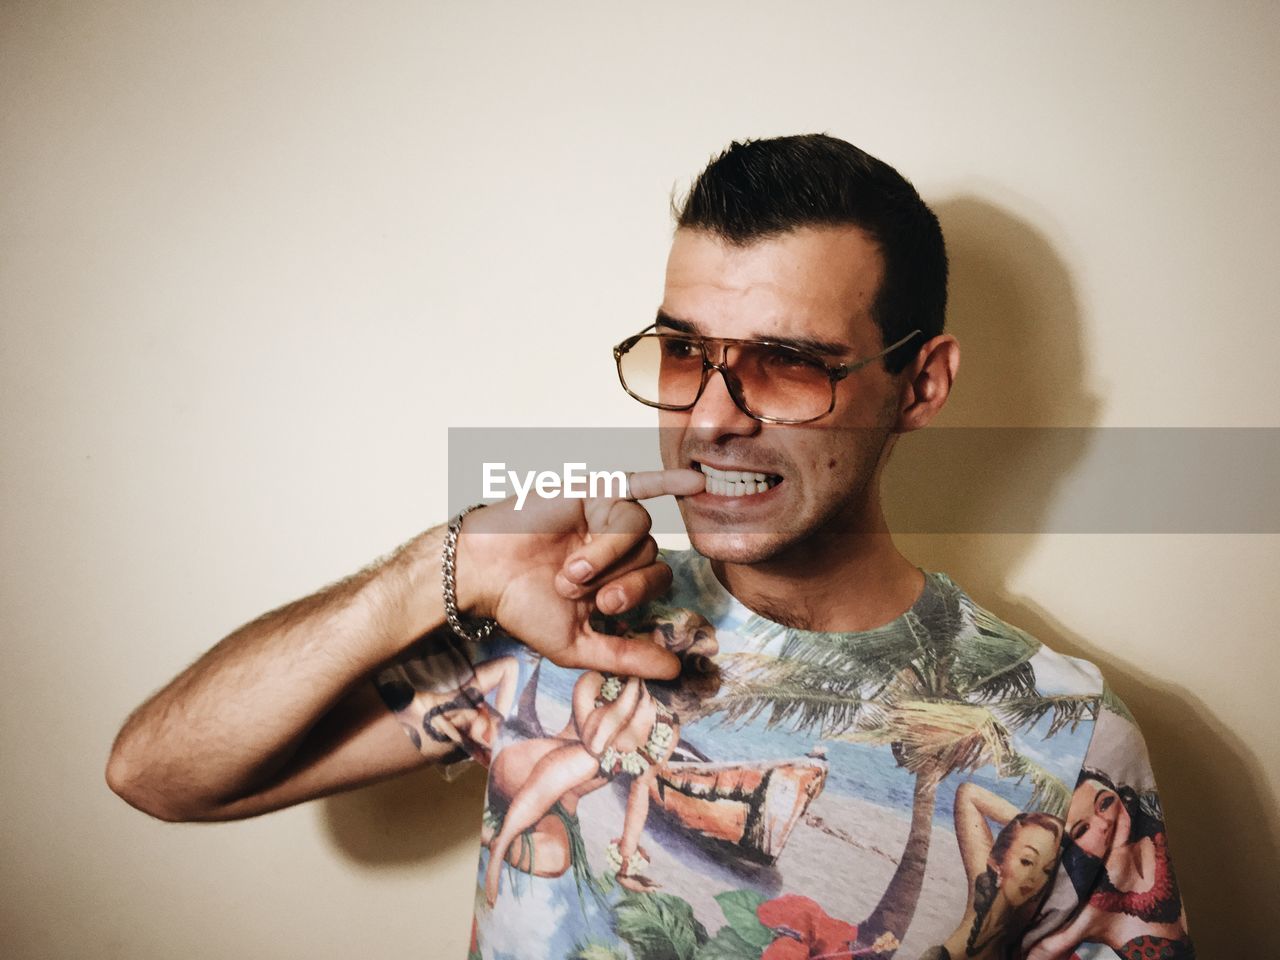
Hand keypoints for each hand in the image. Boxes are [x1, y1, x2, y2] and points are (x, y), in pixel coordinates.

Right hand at [455, 468, 703, 678]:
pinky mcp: (592, 491)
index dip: (635, 593)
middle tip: (576, 587)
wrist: (481, 572)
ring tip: (570, 567)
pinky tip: (696, 481)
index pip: (658, 579)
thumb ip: (624, 656)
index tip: (600, 606)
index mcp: (619, 576)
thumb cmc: (522, 606)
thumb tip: (674, 672)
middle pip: (650, 554)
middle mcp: (618, 545)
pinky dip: (669, 479)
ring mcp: (606, 515)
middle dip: (618, 576)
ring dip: (606, 553)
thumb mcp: (575, 643)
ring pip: (638, 527)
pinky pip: (640, 482)